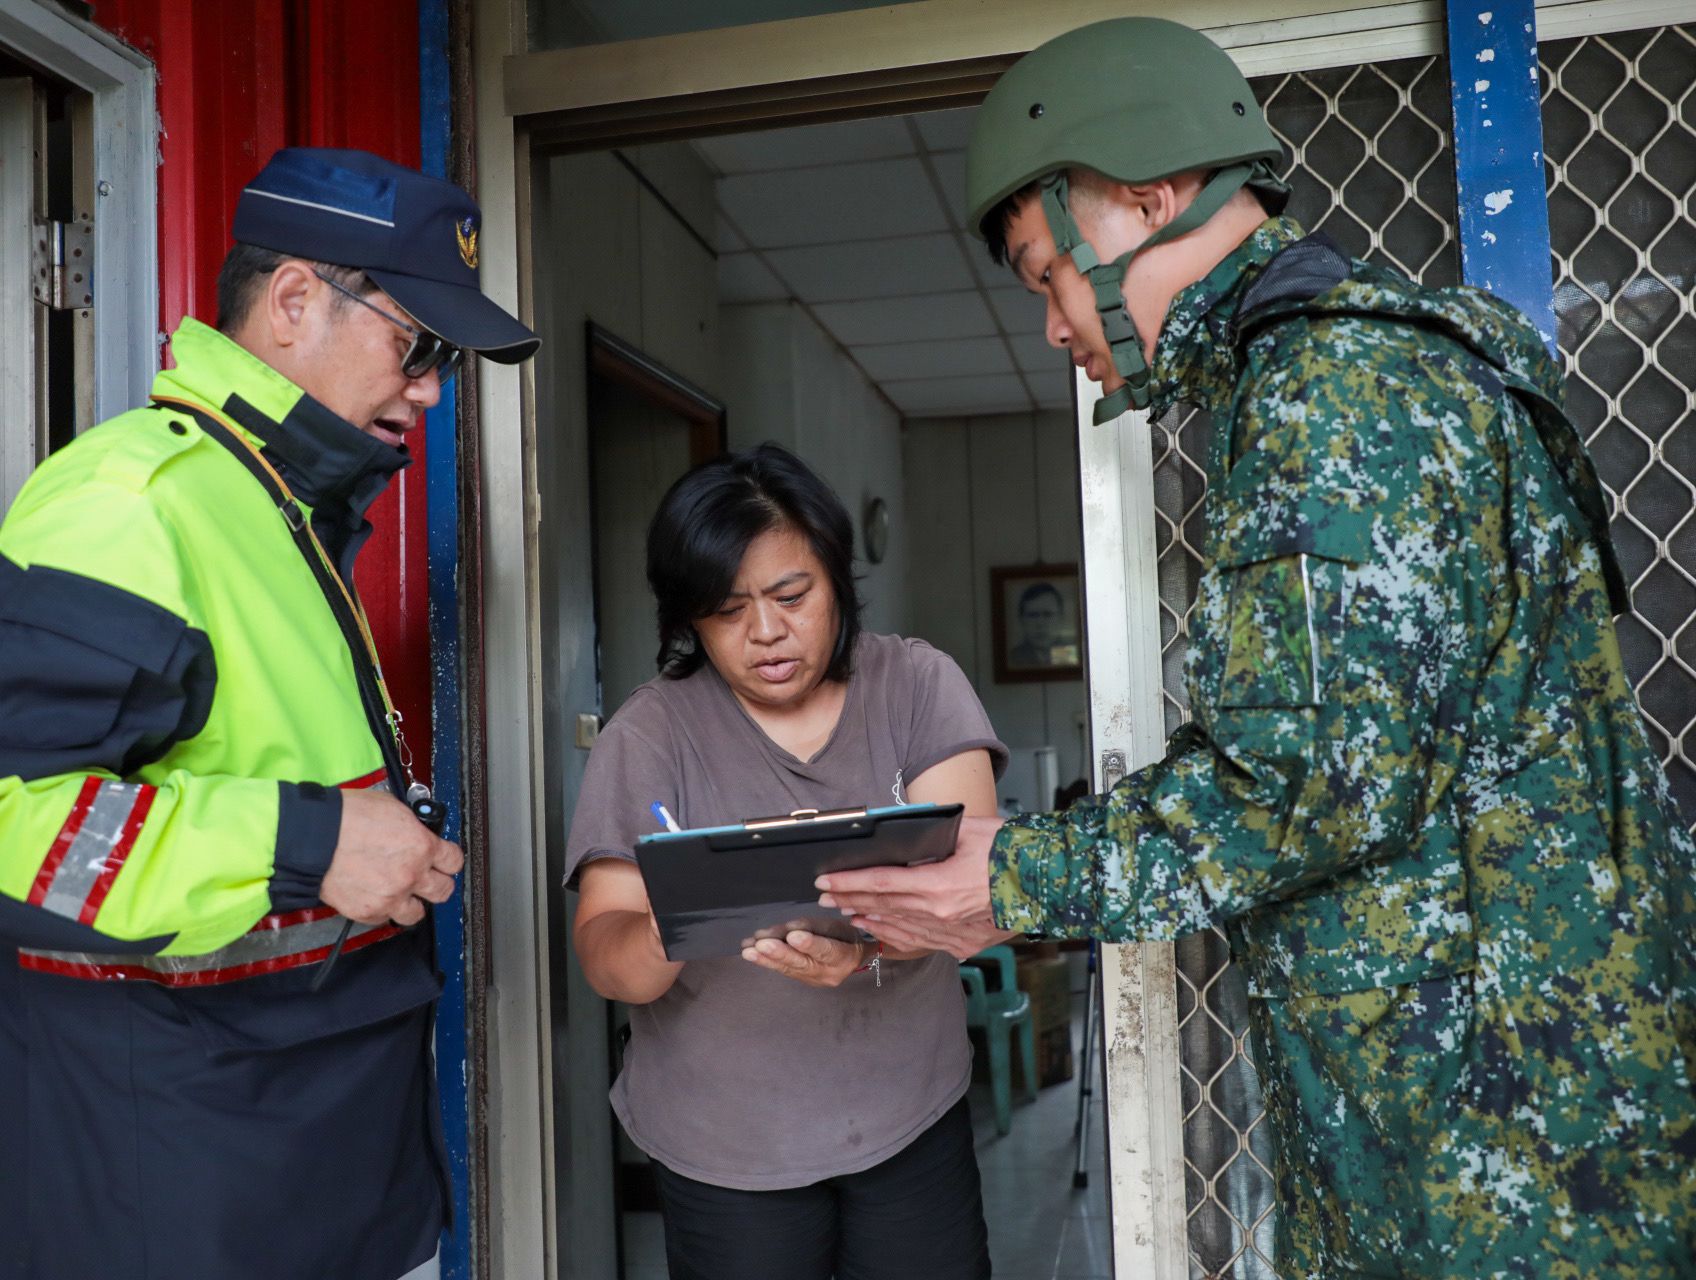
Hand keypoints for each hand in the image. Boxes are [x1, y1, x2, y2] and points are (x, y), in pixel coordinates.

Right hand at [319, 789, 464, 925]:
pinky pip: (385, 918)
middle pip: (443, 891)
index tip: (444, 860)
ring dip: (412, 903)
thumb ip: (412, 827)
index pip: (454, 861)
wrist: (313, 837)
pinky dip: (383, 909)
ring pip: (417, 914)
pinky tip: (376, 895)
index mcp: (421, 846)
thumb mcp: (392, 809)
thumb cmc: (346, 817)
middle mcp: (411, 874)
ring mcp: (390, 896)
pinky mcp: (368, 912)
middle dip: (437, 883)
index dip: (448, 859)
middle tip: (428, 879)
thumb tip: (417, 832)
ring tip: (402, 893)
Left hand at [741, 929, 866, 987]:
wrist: (850, 957)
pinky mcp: (801, 980)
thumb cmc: (844, 935)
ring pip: (789, 968)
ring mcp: (813, 980)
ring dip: (766, 958)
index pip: (827, 950)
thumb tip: (788, 930)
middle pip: (803, 963)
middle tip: (762, 944)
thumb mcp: (837, 926)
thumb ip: (814, 927)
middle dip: (781, 952)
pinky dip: (765, 961)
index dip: (810, 943)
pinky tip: (750, 953)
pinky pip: (782, 970)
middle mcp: (829, 973)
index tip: (792, 936)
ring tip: (749, 950)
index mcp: (845, 956)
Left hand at [816, 816, 1013, 959]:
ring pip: (899, 927)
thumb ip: (929, 836)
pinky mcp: (963, 942)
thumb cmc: (1009, 849)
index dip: (849, 881)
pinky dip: (896, 934)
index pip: (880, 882)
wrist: (1046, 880)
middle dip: (850, 899)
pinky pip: (921, 941)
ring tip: (847, 912)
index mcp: (938, 884)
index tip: (826, 879)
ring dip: (869, 918)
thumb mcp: (965, 831)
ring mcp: (951, 933)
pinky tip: (882, 929)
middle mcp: (940, 914)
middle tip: (825, 895)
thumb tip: (898, 834)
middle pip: (884, 906)